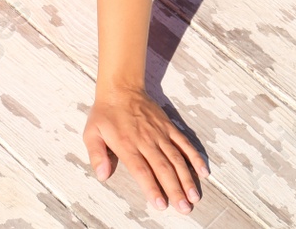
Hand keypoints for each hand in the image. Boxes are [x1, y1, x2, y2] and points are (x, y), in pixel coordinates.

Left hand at [84, 84, 205, 214]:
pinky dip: (194, 157)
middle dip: (175, 189)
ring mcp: (160, 133)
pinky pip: (184, 143)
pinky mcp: (169, 127)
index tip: (161, 204)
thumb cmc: (105, 114)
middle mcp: (146, 141)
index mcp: (127, 145)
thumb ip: (97, 155)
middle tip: (184, 209)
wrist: (121, 87)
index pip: (142, 170)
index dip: (152, 188)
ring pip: (176, 158)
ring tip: (194, 197)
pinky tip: (203, 171)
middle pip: (163, 168)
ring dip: (187, 178)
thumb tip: (102, 175)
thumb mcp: (91, 133)